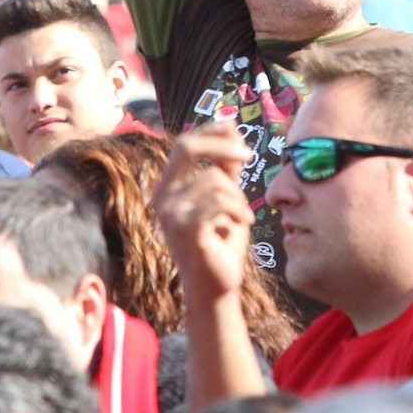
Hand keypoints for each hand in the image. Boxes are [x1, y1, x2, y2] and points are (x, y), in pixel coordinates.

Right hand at [153, 125, 255, 299]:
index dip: (209, 130)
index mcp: (168, 188)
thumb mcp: (226, 198)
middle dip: (221, 144)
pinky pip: (220, 201)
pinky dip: (238, 209)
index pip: (183, 144)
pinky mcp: (187, 229)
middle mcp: (163, 198)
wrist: (217, 286)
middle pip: (187, 147)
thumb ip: (226, 167)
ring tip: (242, 215)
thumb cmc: (221, 242)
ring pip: (215, 178)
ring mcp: (172, 214)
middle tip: (249, 154)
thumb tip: (231, 128)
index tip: (234, 127)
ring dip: (239, 196)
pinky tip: (243, 223)